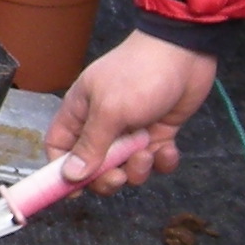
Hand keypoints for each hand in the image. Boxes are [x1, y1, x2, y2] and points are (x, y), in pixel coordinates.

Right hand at [43, 34, 215, 190]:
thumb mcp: (110, 110)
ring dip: (138, 168)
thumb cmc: (138, 75)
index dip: (62, 172)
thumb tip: (70, 176)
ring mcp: (131, 130)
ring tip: (148, 151)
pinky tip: (169, 148)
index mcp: (80, 113)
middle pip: (94, 166)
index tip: (75, 191)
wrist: (185, 53)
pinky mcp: (157, 133)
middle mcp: (102, 124)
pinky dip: (162, 161)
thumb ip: (90, 145)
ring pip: (127, 167)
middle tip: (120, 177)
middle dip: (107, 178)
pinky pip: (154, 160)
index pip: (59, 148)